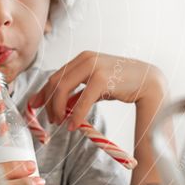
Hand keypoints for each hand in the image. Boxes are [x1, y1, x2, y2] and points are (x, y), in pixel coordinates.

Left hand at [28, 51, 167, 130]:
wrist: (149, 81)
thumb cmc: (122, 83)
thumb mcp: (96, 86)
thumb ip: (78, 92)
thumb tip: (59, 105)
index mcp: (82, 58)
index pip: (56, 76)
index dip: (43, 93)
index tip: (36, 106)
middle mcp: (85, 59)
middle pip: (55, 82)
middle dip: (48, 102)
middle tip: (51, 119)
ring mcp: (93, 67)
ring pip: (62, 89)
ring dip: (57, 108)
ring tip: (60, 122)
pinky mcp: (101, 79)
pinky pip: (81, 101)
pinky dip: (74, 115)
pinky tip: (73, 125)